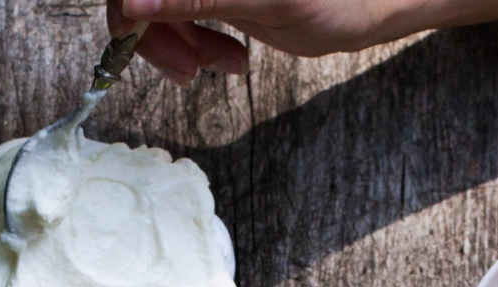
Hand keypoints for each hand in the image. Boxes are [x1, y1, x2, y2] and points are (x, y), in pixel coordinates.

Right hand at [109, 0, 497, 84]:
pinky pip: (181, 17)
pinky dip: (196, 44)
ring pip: (158, 6)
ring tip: (219, 65)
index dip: (127, 2)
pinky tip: (227, 59)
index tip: (131, 33)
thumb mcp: (259, 0)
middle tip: (188, 69)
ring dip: (178, 43)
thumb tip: (132, 4)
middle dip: (157, 29)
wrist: (369, 6)